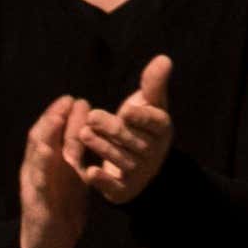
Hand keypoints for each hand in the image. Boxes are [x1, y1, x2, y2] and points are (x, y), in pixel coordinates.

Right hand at [17, 96, 94, 247]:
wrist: (50, 244)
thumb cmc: (62, 205)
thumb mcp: (73, 174)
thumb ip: (76, 151)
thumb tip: (85, 123)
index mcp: (49, 162)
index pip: (52, 133)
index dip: (61, 115)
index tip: (74, 99)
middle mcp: (38, 169)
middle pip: (42, 137)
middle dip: (53, 118)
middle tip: (68, 100)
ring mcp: (34, 185)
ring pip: (36, 156)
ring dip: (46, 136)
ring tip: (55, 120)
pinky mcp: (37, 203)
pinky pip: (38, 183)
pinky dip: (42, 167)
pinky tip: (48, 155)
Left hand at [73, 56, 176, 201]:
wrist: (139, 165)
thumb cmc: (140, 126)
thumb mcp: (149, 104)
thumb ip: (153, 84)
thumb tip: (164, 58)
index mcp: (161, 129)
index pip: (155, 123)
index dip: (141, 118)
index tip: (127, 111)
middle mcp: (153, 153)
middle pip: (133, 140)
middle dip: (113, 129)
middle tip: (92, 117)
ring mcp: (140, 173)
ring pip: (120, 159)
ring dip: (102, 147)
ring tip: (83, 134)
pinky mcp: (124, 190)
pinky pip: (114, 186)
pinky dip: (103, 181)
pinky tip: (89, 173)